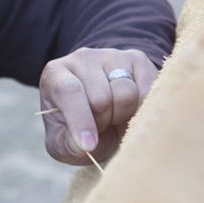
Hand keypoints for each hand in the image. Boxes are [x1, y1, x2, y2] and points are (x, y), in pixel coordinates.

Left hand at [38, 47, 157, 164]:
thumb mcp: (62, 142)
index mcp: (55, 74)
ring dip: (123, 117)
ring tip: (114, 119)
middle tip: (100, 128)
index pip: (69, 91)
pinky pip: (148, 91)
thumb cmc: (74, 128)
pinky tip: (130, 113)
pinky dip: (142, 110)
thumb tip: (83, 146)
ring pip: (126, 93)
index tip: (88, 146)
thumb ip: (67, 145)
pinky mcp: (138, 59)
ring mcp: (111, 56)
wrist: (99, 109)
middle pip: (101, 97)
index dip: (81, 120)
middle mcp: (82, 58)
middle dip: (103, 122)